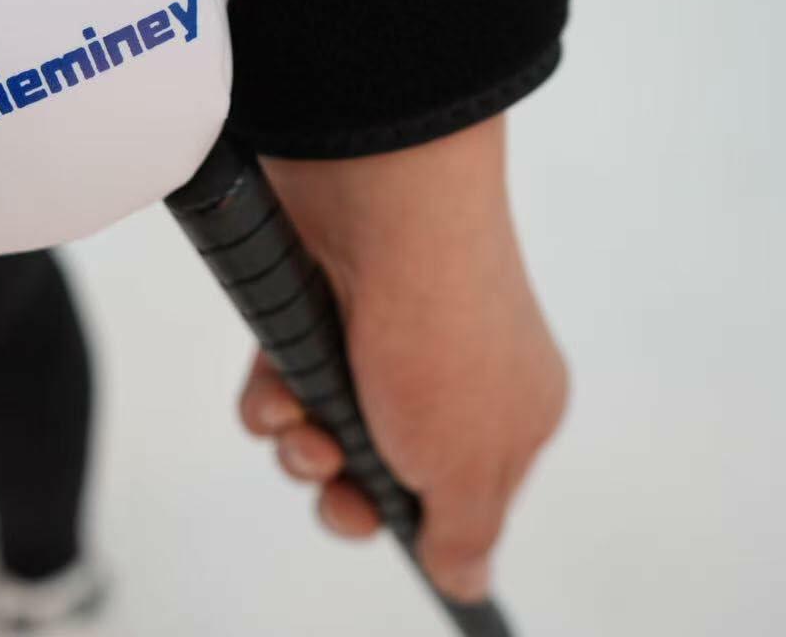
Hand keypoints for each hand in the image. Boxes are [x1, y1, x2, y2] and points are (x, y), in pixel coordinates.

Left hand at [237, 115, 566, 601]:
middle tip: (340, 485)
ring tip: (306, 427)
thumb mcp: (466, 461)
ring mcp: (378, 340)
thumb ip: (465, 531)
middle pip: (385, 472)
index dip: (422, 520)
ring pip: (325, 431)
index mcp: (513, 409)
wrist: (378, 201)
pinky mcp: (317, 309)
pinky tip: (277, 388)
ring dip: (304, 446)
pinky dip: (273, 398)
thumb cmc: (441, 334)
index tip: (393, 524)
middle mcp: (448, 373)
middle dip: (349, 493)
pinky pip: (283, 384)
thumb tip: (468, 583)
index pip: (466, 496)